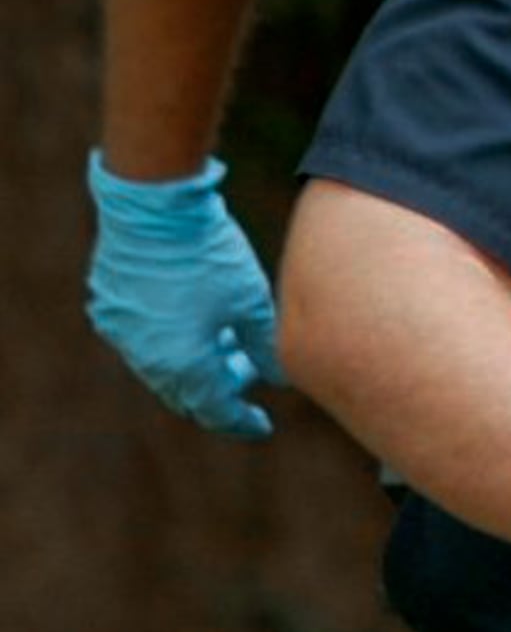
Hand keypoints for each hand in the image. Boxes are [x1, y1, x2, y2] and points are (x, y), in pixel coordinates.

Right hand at [86, 153, 280, 437]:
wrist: (154, 206)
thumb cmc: (210, 255)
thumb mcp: (252, 302)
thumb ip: (266, 348)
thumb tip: (278, 378)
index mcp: (181, 364)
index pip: (216, 410)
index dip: (242, 421)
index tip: (263, 425)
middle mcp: (144, 357)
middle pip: (186, 393)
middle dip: (220, 391)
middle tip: (251, 374)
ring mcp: (121, 332)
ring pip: (163, 367)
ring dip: (197, 365)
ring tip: (232, 343)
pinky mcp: (111, 307)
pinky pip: (144, 340)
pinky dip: (173, 342)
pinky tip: (200, 322)